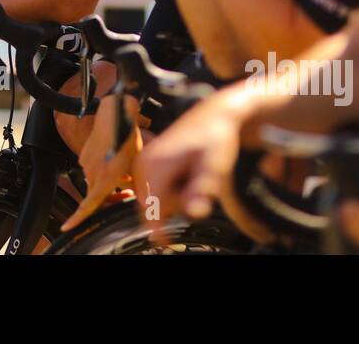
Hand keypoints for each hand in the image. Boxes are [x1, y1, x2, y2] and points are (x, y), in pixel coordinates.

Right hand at [62, 94, 143, 230]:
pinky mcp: (84, 154)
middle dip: (111, 196)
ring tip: (126, 169)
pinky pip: (93, 167)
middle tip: (128, 193)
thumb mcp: (138, 164)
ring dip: (109, 180)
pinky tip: (116, 158)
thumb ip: (138, 186)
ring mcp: (86, 163)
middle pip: (97, 194)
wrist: (115, 114)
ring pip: (96, 180)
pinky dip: (103, 168)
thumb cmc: (127, 137)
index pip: (88, 205)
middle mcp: (92, 173)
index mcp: (104, 179)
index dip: (77, 218)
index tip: (67, 226)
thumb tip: (140, 199)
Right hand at [134, 89, 274, 243]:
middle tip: (196, 189)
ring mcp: (143, 162)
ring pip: (153, 199)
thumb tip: (194, 212)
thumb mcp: (214, 165)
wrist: (214, 115)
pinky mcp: (147, 162)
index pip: (149, 211)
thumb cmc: (215, 138)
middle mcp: (142, 164)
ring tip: (193, 178)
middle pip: (152, 206)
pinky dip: (170, 190)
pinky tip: (185, 176)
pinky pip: (155, 189)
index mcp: (153, 166)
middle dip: (173, 207)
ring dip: (173, 198)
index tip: (167, 243)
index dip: (159, 230)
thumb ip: (202, 189)